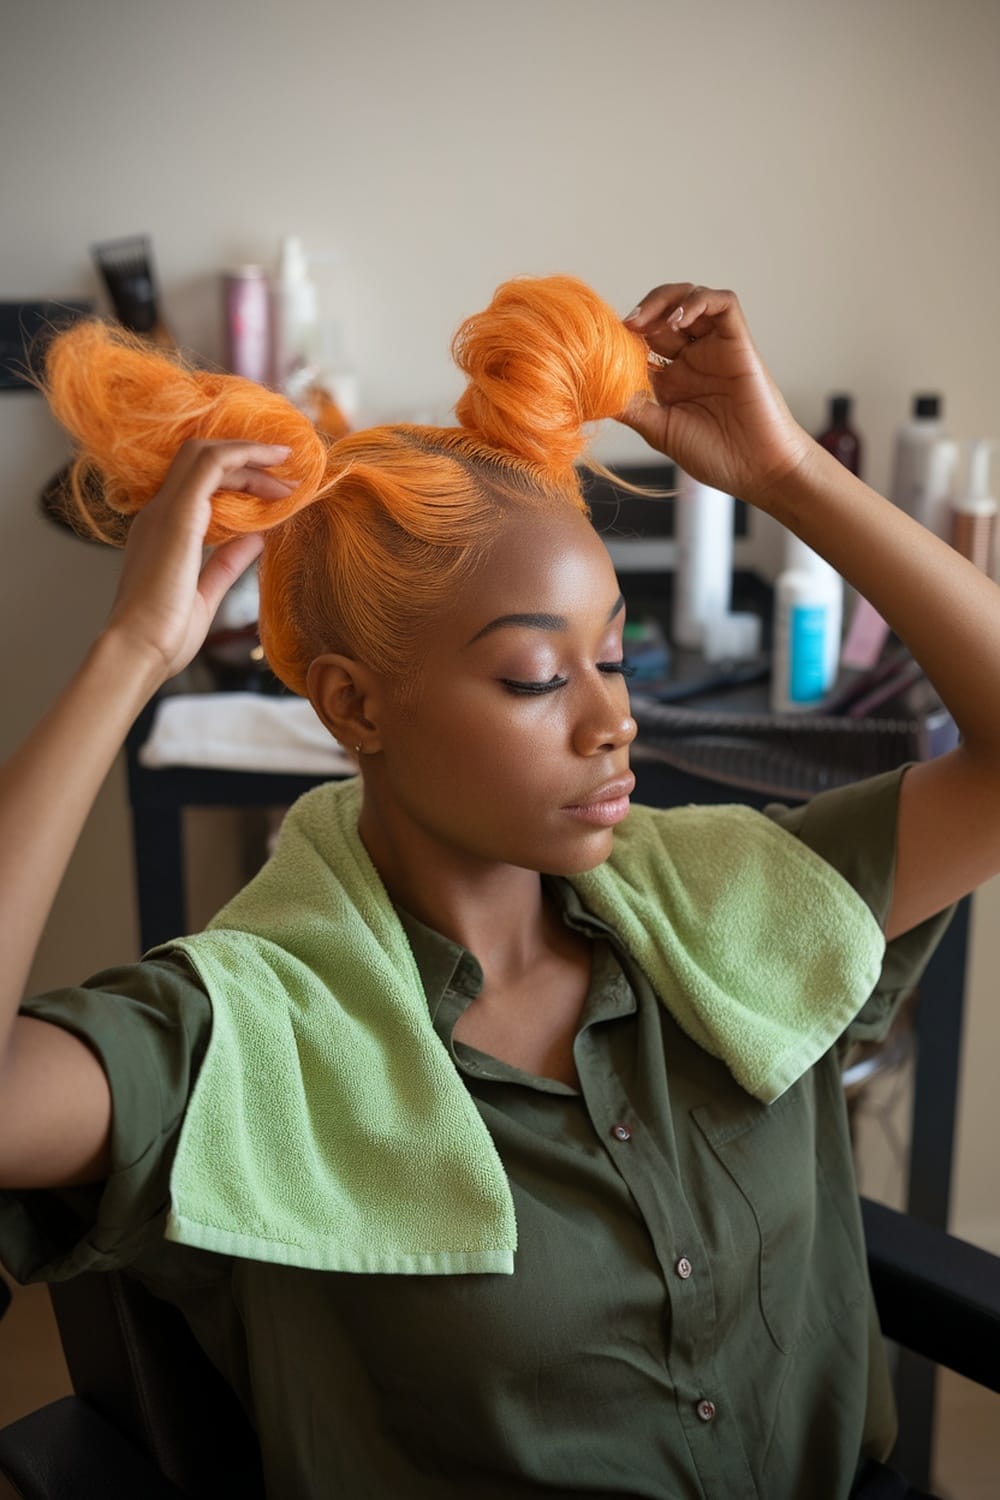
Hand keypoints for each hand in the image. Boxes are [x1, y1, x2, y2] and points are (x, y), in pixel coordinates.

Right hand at [102, 439, 293, 682]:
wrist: (138, 650)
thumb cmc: (165, 636)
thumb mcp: (205, 593)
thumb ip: (227, 563)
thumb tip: (256, 538)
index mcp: (162, 531)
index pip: (198, 484)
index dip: (238, 477)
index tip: (277, 488)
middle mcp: (160, 513)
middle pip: (202, 461)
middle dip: (247, 461)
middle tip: (289, 479)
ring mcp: (166, 511)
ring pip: (207, 455)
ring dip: (252, 456)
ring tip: (289, 470)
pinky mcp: (178, 515)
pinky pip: (211, 464)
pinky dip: (245, 454)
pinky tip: (275, 460)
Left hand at [621, 284, 812, 506]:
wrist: (759, 469)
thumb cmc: (716, 456)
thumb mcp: (660, 430)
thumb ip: (632, 406)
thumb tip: (593, 391)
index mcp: (671, 379)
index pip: (641, 342)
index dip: (621, 337)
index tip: (601, 345)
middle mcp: (691, 358)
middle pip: (661, 314)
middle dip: (640, 315)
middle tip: (623, 327)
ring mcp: (715, 347)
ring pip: (689, 298)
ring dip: (664, 301)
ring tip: (645, 322)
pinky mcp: (739, 341)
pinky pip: (722, 303)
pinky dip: (697, 301)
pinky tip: (677, 321)